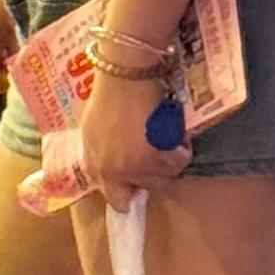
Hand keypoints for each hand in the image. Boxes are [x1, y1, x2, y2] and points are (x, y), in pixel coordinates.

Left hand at [80, 61, 190, 204]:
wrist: (124, 74)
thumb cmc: (108, 94)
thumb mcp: (94, 129)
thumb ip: (101, 153)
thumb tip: (114, 164)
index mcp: (95, 166)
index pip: (116, 199)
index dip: (131, 189)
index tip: (140, 180)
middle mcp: (113, 173)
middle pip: (144, 188)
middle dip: (152, 174)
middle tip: (157, 154)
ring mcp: (134, 166)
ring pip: (163, 177)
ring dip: (168, 161)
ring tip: (168, 140)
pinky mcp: (154, 156)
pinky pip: (177, 161)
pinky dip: (181, 149)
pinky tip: (177, 134)